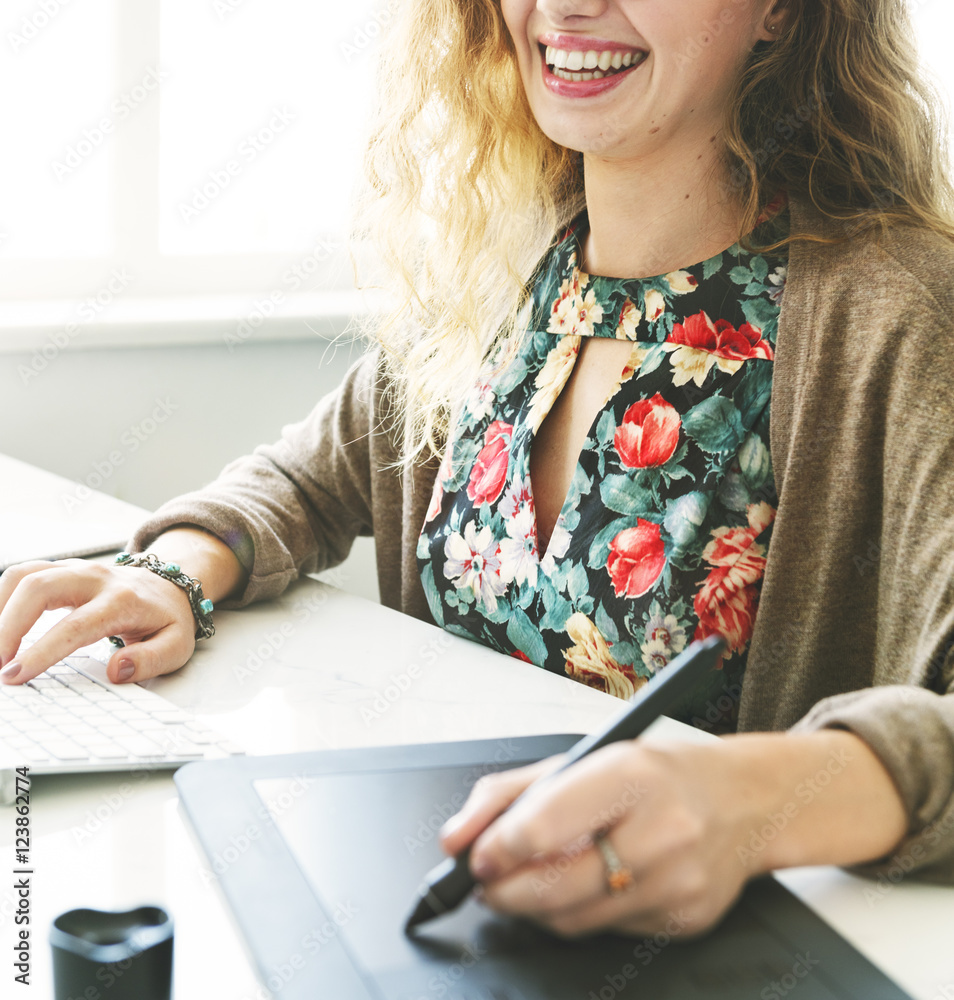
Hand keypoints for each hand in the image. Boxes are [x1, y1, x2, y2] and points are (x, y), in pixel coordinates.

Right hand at [0, 558, 195, 685]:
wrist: (170, 586)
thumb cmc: (167, 619)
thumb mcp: (177, 646)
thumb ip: (151, 660)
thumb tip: (117, 670)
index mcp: (123, 601)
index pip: (75, 626)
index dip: (41, 651)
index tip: (14, 675)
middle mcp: (95, 579)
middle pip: (39, 587)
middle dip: (6, 625)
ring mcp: (75, 569)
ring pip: (24, 575)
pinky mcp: (61, 569)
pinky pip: (22, 575)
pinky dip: (3, 599)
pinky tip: (0, 626)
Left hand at [439, 732, 908, 938]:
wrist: (746, 800)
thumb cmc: (660, 772)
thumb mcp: (585, 757)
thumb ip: (512, 793)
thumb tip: (456, 837)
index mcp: (631, 773)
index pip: (547, 823)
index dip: (497, 847)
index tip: (475, 854)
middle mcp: (663, 828)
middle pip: (556, 886)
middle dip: (504, 890)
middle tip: (487, 880)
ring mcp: (679, 881)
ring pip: (575, 919)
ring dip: (536, 906)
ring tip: (530, 879)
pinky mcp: (686, 920)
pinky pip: (608, 932)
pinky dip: (581, 914)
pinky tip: (588, 885)